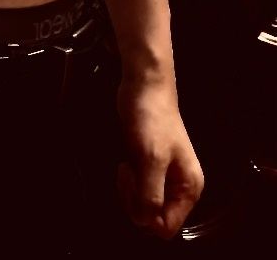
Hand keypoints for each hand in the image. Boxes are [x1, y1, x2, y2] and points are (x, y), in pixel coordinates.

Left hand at [116, 80, 204, 239]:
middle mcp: (179, 188)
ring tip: (125, 167)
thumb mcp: (152, 158)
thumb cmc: (151, 120)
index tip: (134, 187)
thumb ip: (150, 194)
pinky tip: (125, 164)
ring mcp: (164, 178)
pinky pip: (138, 189)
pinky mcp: (149, 167)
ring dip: (129, 191)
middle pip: (153, 218)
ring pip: (143, 204)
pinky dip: (128, 182)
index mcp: (189, 189)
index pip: (166, 226)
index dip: (145, 214)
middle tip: (126, 174)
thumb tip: (143, 221)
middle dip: (135, 201)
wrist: (145, 87)